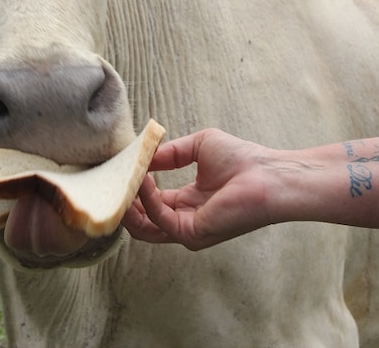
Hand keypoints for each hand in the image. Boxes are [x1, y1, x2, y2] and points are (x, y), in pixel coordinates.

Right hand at [122, 128, 269, 249]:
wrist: (268, 175)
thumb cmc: (243, 160)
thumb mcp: (198, 146)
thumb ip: (169, 152)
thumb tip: (144, 155)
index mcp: (189, 203)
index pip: (151, 203)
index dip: (134, 187)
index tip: (120, 169)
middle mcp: (186, 220)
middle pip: (142, 221)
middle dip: (124, 201)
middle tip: (110, 180)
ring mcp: (188, 230)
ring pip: (144, 227)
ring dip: (129, 203)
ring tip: (121, 179)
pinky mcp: (192, 233)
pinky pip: (158, 219)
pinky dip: (146, 200)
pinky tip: (142, 179)